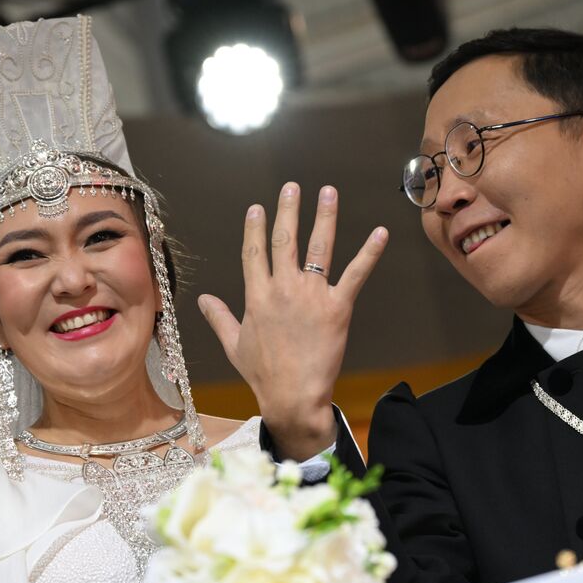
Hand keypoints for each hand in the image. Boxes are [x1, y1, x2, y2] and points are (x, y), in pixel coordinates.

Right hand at [199, 183, 386, 460]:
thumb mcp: (234, 345)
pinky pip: (356, 274)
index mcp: (257, 296)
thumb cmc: (263, 374)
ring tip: (328, 192)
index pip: (254, 253)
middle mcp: (283, 288)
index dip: (255, 228)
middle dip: (288, 210)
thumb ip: (219, 318)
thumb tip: (202, 299)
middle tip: (292, 186)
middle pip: (285, 240)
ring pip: (319, 247)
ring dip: (324, 217)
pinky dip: (369, 253)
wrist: (292, 395)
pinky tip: (380, 233)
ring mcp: (312, 296)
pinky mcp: (338, 307)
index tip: (257, 208)